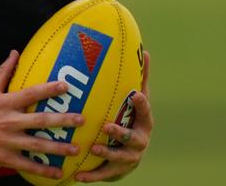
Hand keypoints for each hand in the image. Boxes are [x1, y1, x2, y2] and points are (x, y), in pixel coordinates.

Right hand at [0, 49, 84, 180]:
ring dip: (57, 148)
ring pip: (36, 144)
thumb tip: (15, 52)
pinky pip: (26, 164)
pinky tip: (57, 173)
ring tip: (75, 149)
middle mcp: (8, 121)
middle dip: (62, 120)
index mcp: (5, 102)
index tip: (65, 86)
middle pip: (39, 120)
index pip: (30, 93)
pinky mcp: (4, 157)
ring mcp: (6, 140)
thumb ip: (3, 71)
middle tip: (81, 120)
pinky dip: (42, 170)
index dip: (48, 89)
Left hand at [76, 50, 153, 181]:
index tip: (135, 95)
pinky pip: (103, 174)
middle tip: (106, 127)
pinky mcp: (116, 171)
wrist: (132, 153)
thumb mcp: (137, 101)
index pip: (145, 112)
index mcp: (144, 122)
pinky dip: (92, 176)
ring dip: (106, 154)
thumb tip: (146, 51)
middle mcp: (139, 141)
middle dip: (120, 134)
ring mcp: (129, 158)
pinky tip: (78, 176)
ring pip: (119, 158)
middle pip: (132, 139)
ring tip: (93, 148)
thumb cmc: (132, 118)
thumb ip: (140, 79)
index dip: (142, 104)